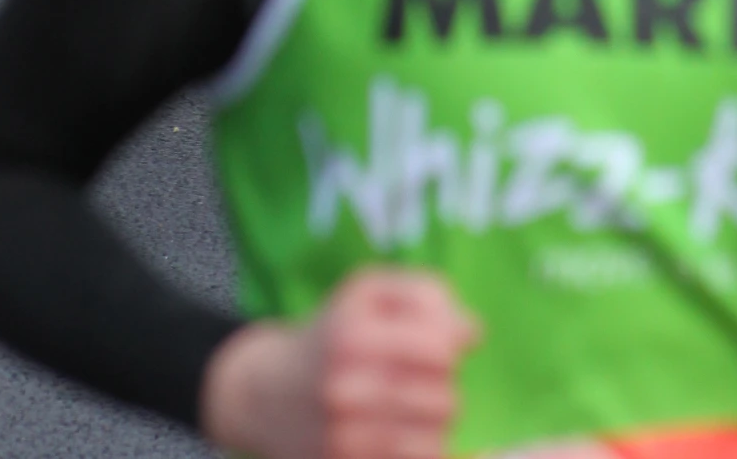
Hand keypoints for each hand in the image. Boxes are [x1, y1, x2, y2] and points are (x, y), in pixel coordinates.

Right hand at [199, 269, 477, 458]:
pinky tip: (402, 433)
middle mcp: (345, 387)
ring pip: (434, 440)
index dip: (448, 348)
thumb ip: (424, 295)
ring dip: (433, 424)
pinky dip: (418, 449)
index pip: (439, 350)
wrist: (263, 392)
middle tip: (419, 380)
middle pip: (443, 400)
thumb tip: (473, 332)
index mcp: (352, 334)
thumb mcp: (366, 293)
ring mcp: (344, 437)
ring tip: (411, 408)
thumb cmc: (330, 333)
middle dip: (442, 388)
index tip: (433, 347)